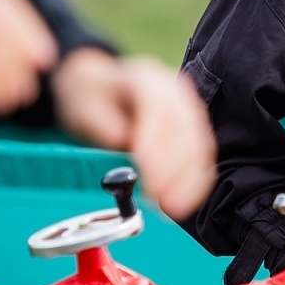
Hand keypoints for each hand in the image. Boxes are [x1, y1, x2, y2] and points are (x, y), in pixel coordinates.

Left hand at [52, 48, 217, 220]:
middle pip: (185, 127)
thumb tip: (119, 138)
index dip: (156, 139)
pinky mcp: (193, 128)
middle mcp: (173, 91)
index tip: (147, 168)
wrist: (102, 88)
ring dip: (191, 178)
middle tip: (165, 200)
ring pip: (199, 142)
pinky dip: (197, 179)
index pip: (157, 107)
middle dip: (177, 167)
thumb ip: (99, 119)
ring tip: (175, 206)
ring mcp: (187, 108)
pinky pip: (202, 153)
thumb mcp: (81, 102)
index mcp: (144, 78)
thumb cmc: (92, 97)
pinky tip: (188, 199)